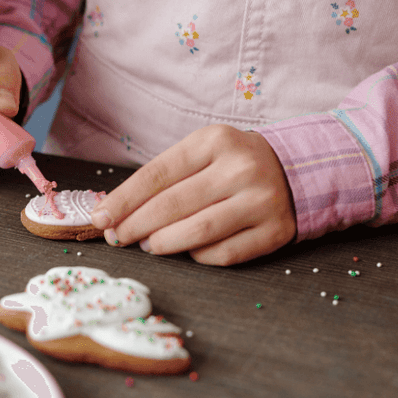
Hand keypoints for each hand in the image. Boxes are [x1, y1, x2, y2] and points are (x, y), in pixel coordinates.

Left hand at [89, 125, 296, 265]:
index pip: (157, 174)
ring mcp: (261, 201)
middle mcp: (240, 169)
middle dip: (135, 226)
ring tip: (148, 245)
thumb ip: (164, 177)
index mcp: (215, 141)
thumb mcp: (202, 152)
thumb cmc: (232, 164)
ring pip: (197, 232)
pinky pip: (223, 254)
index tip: (100, 219)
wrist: (297, 169)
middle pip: (172, 206)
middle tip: (118, 238)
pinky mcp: (275, 231)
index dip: (123, 200)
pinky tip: (187, 251)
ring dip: (163, 244)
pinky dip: (197, 256)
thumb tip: (115, 212)